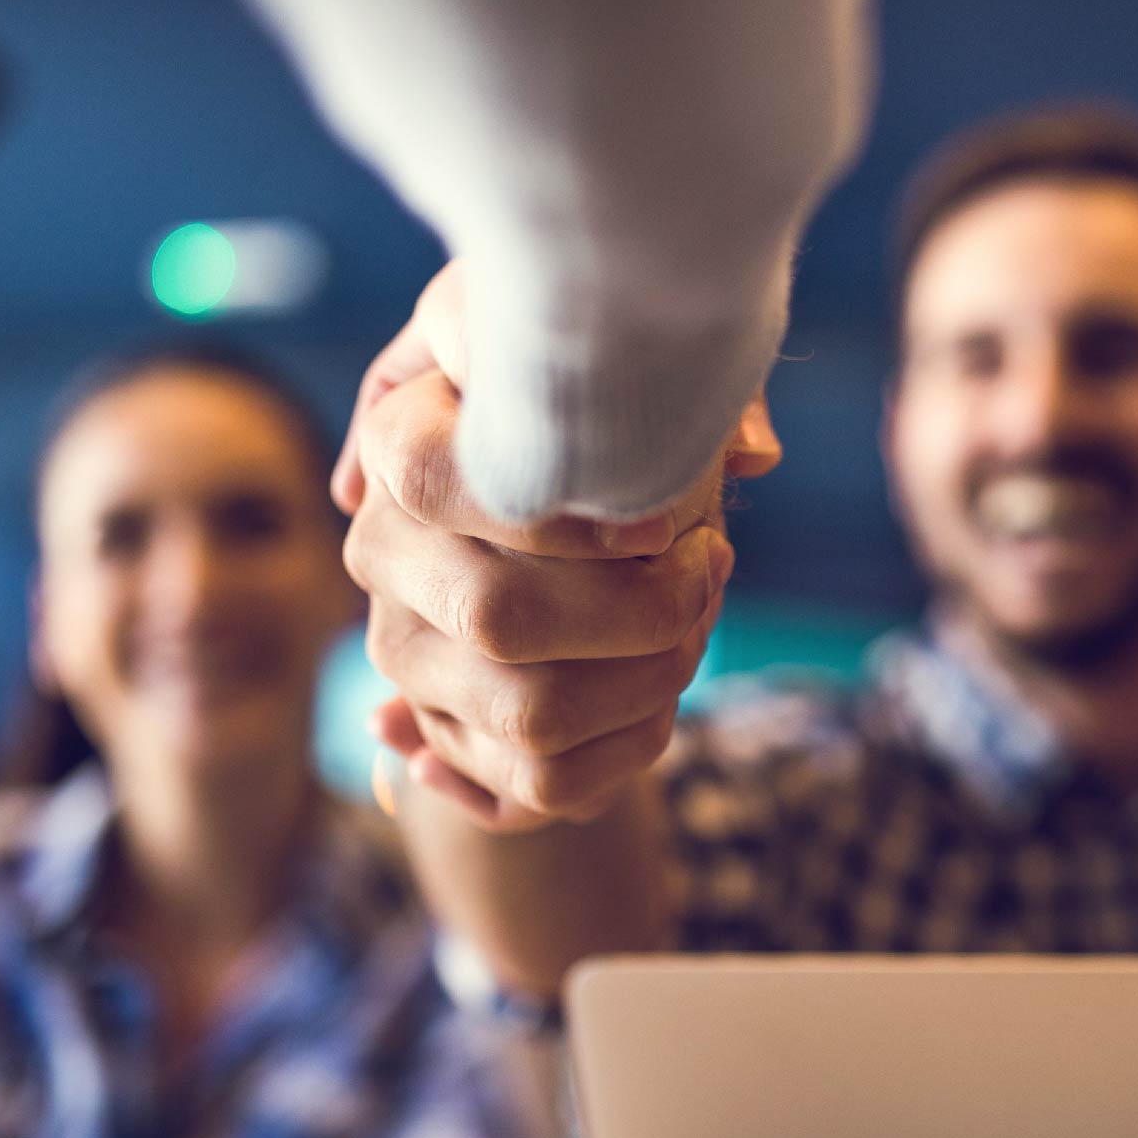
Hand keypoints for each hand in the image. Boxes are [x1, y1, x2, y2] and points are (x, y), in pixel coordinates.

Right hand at [338, 264, 780, 830]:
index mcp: (401, 440)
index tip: (663, 522)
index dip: (562, 518)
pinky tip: (666, 694)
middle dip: (643, 611)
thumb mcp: (634, 353)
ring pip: (533, 715)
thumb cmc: (611, 403)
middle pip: (501, 619)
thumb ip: (694, 377)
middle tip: (711, 567)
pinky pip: (543, 784)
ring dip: (650, 681)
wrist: (587, 495)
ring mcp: (406, 654)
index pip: (437, 481)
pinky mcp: (447, 733)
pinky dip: (632, 748)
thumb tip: (756, 455)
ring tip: (697, 627)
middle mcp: (381, 553)